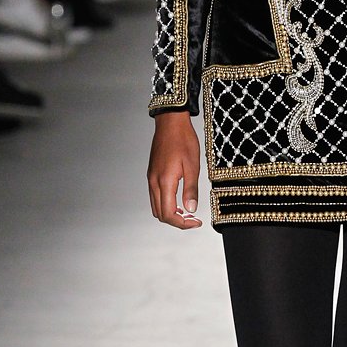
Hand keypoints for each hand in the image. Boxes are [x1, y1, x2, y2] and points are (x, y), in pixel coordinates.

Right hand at [148, 110, 202, 228]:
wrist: (170, 123)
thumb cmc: (183, 140)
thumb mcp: (193, 165)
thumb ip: (191, 189)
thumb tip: (191, 209)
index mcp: (165, 182)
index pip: (169, 214)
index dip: (182, 224)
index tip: (195, 222)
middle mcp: (154, 182)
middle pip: (160, 214)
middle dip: (176, 221)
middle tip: (192, 219)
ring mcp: (151, 178)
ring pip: (156, 206)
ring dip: (170, 213)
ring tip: (187, 211)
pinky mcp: (152, 174)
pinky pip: (155, 196)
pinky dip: (166, 203)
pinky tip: (178, 199)